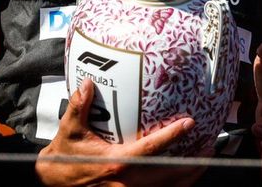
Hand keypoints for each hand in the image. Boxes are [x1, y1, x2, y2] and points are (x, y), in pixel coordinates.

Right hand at [35, 79, 205, 185]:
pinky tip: (184, 176)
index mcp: (115, 164)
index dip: (171, 136)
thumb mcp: (70, 131)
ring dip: (187, 177)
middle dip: (191, 163)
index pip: (150, 149)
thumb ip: (80, 107)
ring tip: (204, 161)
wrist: (52, 184)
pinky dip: (174, 185)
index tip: (188, 123)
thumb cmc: (64, 157)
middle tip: (209, 147)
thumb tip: (88, 83)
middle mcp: (126, 182)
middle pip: (167, 174)